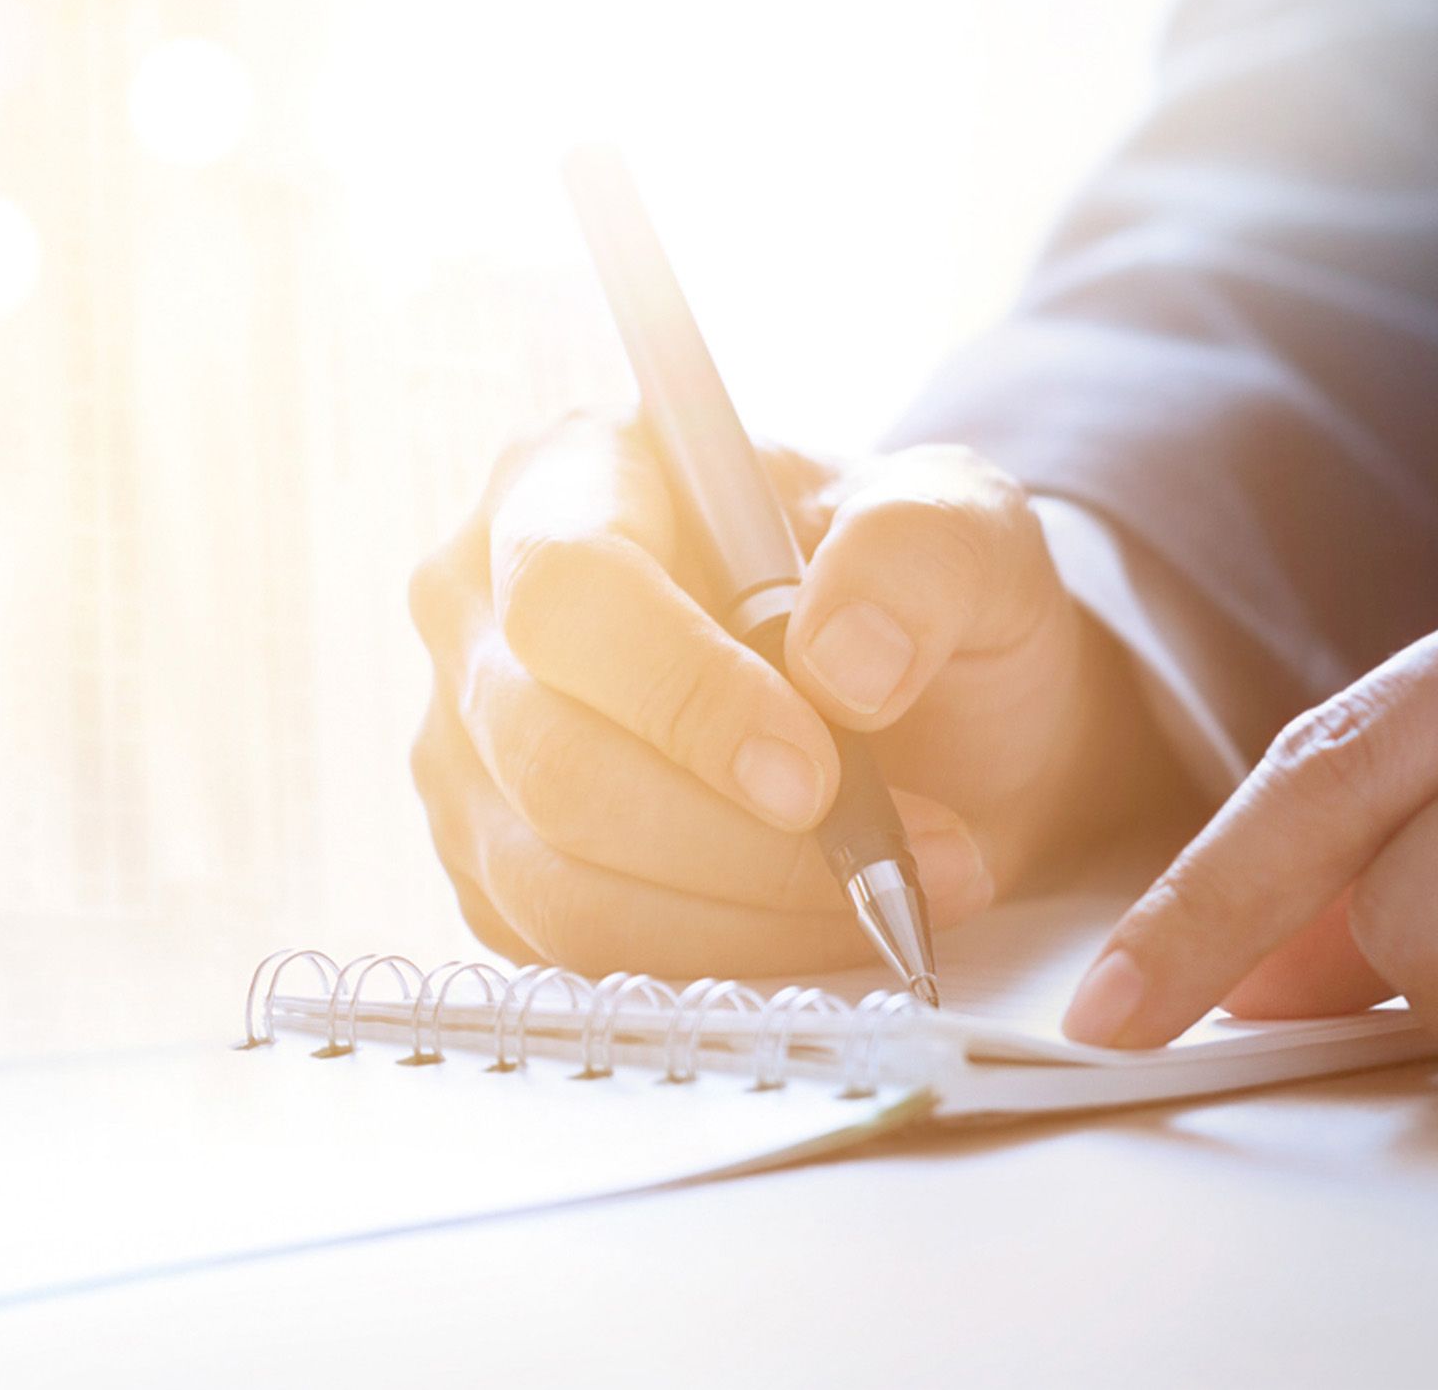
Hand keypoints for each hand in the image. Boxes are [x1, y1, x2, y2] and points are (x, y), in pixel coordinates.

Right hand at [408, 411, 1171, 976]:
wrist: (928, 709)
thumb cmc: (917, 595)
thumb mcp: (964, 525)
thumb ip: (919, 554)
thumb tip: (843, 666)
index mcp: (570, 476)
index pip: (569, 588)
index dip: (682, 694)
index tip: (817, 776)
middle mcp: (482, 610)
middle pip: (552, 756)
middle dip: (737, 838)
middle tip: (898, 855)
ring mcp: (472, 751)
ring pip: (560, 881)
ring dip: (748, 915)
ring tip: (895, 889)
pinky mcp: (497, 872)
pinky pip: (582, 956)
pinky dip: (722, 961)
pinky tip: (821, 922)